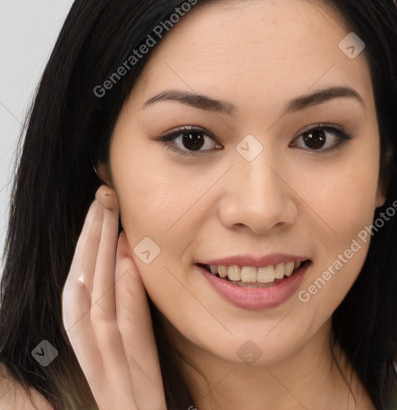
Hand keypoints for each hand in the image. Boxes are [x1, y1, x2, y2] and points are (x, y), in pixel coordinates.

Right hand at [62, 185, 166, 409]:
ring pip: (90, 287)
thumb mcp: (132, 330)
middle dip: (91, 230)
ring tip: (103, 210)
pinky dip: (114, 284)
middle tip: (103, 192)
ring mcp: (99, 348)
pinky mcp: (114, 363)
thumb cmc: (137, 378)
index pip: (85, 269)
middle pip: (84, 271)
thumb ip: (127, 292)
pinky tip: (119, 253)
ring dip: (95, 246)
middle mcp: (88, 333)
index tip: (102, 201)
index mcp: (89, 323)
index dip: (91, 234)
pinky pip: (110, 319)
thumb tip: (124, 249)